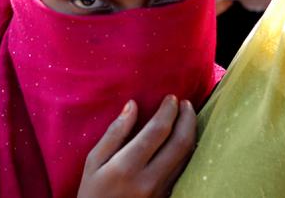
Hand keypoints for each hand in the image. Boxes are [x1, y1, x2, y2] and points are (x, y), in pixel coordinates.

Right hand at [78, 95, 196, 197]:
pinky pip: (183, 170)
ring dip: (191, 133)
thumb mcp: (93, 162)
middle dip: (187, 118)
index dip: (168, 111)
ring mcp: (160, 191)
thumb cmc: (92, 193)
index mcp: (126, 166)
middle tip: (186, 103)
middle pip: (180, 143)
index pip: (157, 131)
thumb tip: (132, 105)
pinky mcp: (166, 197)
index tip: (171, 98)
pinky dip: (187, 151)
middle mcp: (148, 179)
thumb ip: (114, 133)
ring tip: (187, 116)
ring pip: (186, 158)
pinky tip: (184, 139)